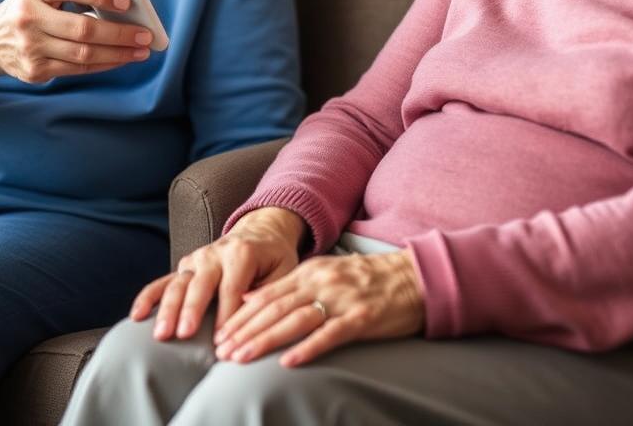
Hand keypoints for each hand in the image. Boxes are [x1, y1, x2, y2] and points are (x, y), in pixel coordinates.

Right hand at [0, 0, 152, 82]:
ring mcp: (30, 48)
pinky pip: (77, 70)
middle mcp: (27, 19)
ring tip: (142, 50)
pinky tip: (122, 59)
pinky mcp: (35, 71)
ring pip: (83, 54)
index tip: (127, 2)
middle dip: (119, 33)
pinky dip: (104, 64)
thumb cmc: (26, 5)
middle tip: (146, 34)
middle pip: (82, 28)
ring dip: (118, 53)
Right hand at [129, 207, 306, 340]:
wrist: (261, 232)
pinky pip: (163, 281)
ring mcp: (197, 259)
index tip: (222, 342)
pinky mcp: (185, 266)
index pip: (232, 288)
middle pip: (200, 284)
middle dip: (192, 310)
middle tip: (184, 335)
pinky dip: (148, 297)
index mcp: (242, 253)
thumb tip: (248, 312)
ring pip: (178, 284)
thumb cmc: (275, 257)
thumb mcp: (285, 270)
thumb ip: (269, 290)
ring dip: (168, 308)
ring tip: (161, 334)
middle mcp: (215, 253)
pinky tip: (137, 316)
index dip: (226, 316)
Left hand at [213, 249, 424, 367]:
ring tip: (242, 357)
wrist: (412, 277)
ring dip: (265, 340)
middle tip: (222, 352)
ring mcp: (340, 299)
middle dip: (245, 330)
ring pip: (295, 320)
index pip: (267, 294)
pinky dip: (307, 348)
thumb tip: (252, 300)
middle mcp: (321, 281)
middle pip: (275, 307)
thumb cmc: (367, 280)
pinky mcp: (360, 317)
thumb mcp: (326, 274)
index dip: (241, 315)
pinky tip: (288, 362)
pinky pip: (329, 334)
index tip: (220, 334)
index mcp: (311, 271)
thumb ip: (292, 286)